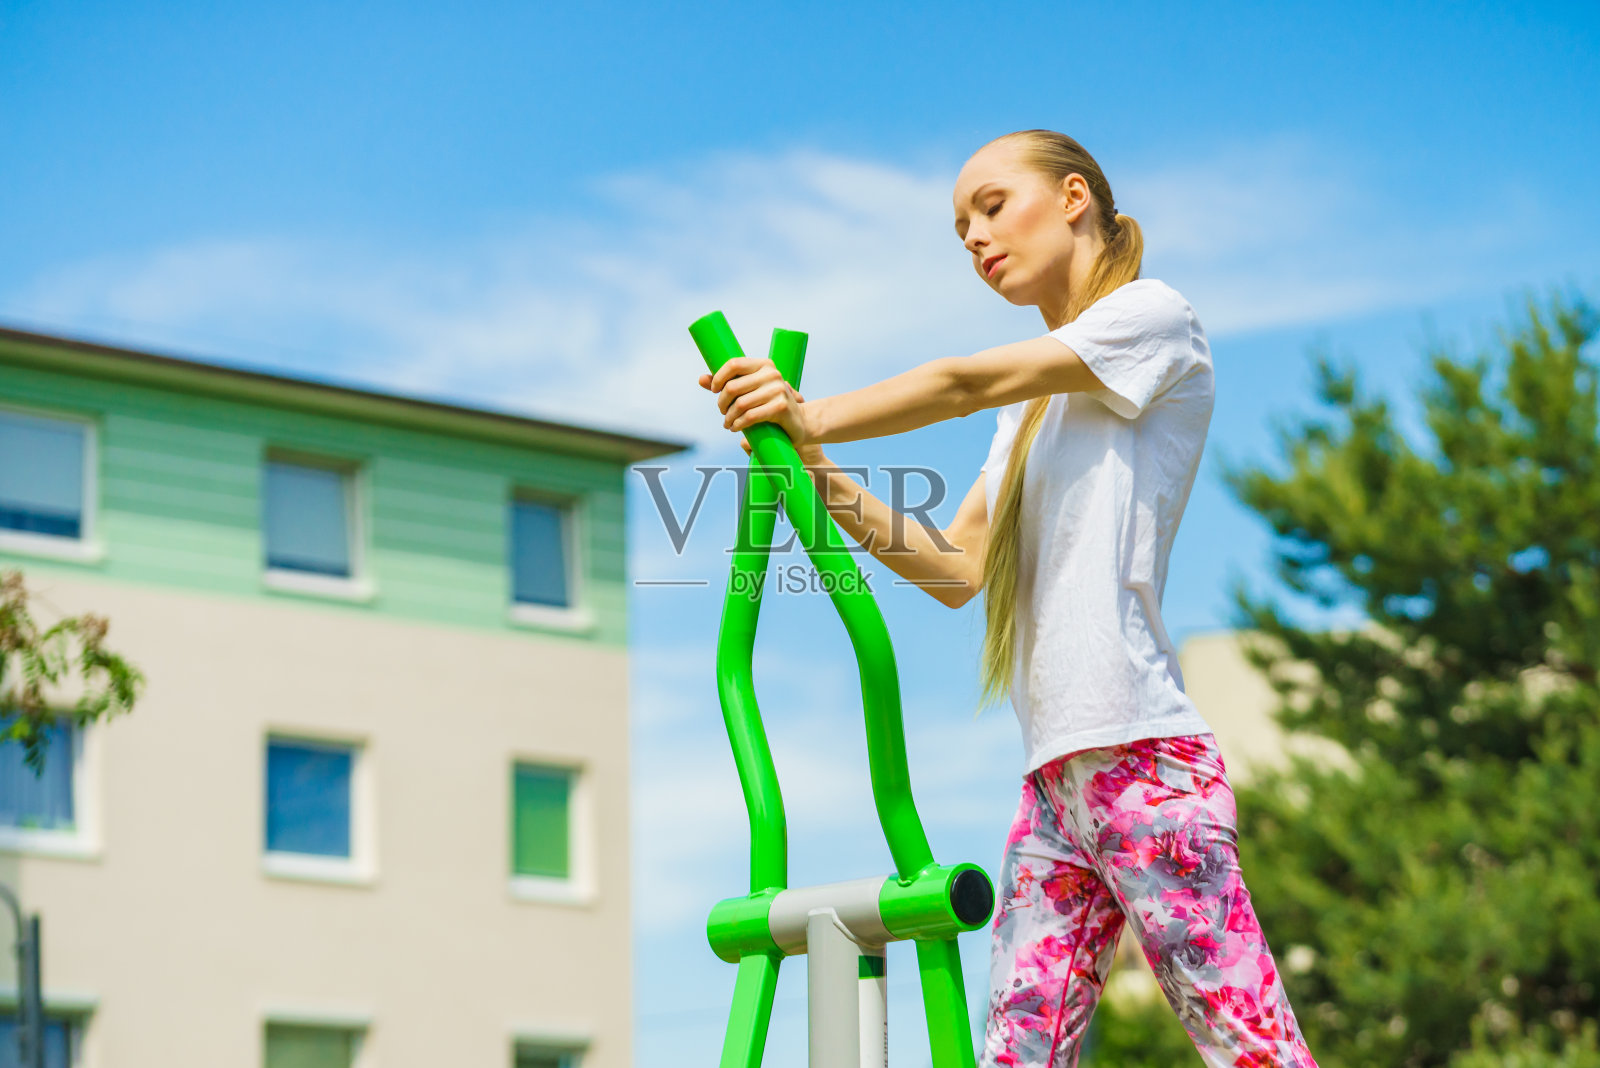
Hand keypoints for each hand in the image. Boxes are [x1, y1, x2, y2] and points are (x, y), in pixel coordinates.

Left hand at [698, 356, 812, 445]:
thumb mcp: (749, 391)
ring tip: (728, 424)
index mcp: (764, 364)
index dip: (719, 377)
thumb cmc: (769, 404)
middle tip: (722, 412)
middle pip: (733, 386)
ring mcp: (778, 389)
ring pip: (740, 404)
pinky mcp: (781, 407)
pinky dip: (739, 424)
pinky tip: (736, 428)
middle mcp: (772, 373)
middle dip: (722, 403)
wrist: (798, 422)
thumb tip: (701, 379)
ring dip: (729, 417)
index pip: (734, 363)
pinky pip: (751, 416)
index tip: (714, 390)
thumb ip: (726, 384)